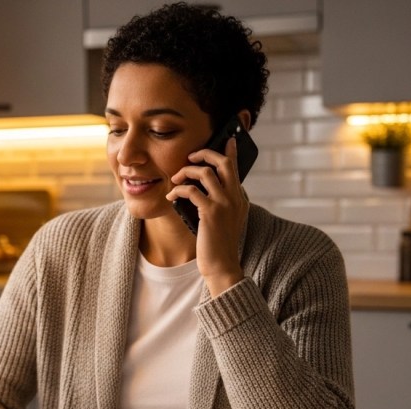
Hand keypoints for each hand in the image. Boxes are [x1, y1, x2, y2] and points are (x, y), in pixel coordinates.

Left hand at [168, 136, 248, 295]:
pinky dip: (178, 190)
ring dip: (186, 172)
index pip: (235, 168)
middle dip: (205, 154)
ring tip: (175, 179)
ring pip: (206, 173)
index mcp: (240, 199)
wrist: (222, 266)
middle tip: (191, 156)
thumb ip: (220, 203)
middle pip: (223, 163)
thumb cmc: (218, 245)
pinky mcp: (210, 213)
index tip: (228, 139)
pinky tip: (170, 196)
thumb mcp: (224, 220)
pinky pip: (192, 191)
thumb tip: (200, 188)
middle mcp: (235, 198)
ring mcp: (224, 204)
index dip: (230, 152)